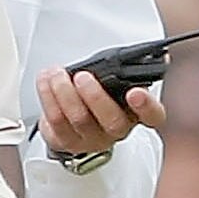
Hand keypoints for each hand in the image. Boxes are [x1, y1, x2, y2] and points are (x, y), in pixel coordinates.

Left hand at [35, 66, 165, 161]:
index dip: (147, 106)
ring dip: (64, 92)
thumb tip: (149, 55)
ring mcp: (91, 139)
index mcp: (135, 113)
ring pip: (80, 120)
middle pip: (113, 121)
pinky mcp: (67, 142)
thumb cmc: (97, 97)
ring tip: (57, 74)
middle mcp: (116, 130)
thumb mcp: (115, 82)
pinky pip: (57, 122)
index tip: (136, 92)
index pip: (153, 116)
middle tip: (82, 77)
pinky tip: (46, 81)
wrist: (73, 121)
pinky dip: (48, 97)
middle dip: (95, 96)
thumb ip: (125, 71)